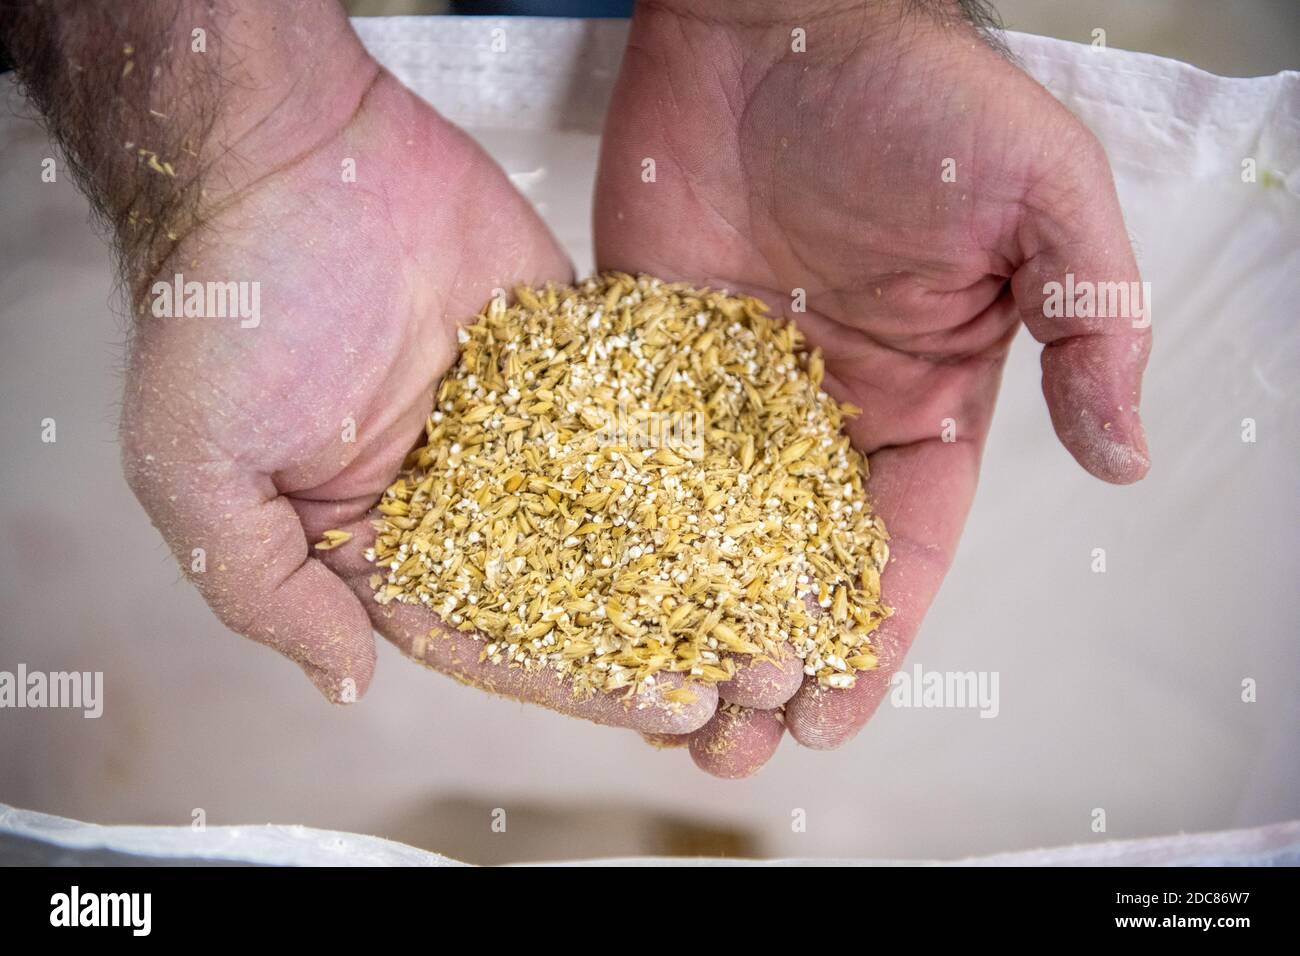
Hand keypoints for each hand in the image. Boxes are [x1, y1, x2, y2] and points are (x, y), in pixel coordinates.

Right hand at [116, 14, 714, 732]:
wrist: (291, 156)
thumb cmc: (229, 312)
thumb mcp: (202, 471)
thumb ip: (266, 589)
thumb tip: (340, 683)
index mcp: (381, 541)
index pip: (489, 638)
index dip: (579, 681)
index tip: (668, 707)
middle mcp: (460, 496)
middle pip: (574, 590)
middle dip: (661, 635)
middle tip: (755, 671)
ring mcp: (521, 429)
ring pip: (620, 515)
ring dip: (695, 564)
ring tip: (779, 601)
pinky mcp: (569, 361)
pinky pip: (638, 420)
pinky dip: (695, 462)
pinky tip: (763, 497)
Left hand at [595, 0, 1150, 773]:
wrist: (768, 10)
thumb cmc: (911, 91)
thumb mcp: (1037, 197)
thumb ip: (1087, 321)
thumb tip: (1127, 456)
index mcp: (922, 397)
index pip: (901, 546)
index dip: (869, 638)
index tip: (831, 715)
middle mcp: (824, 410)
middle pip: (795, 564)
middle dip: (768, 658)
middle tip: (727, 739)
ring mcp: (726, 390)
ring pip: (705, 534)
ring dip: (686, 620)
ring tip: (655, 707)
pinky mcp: (645, 358)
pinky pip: (628, 461)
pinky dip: (614, 533)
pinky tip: (588, 598)